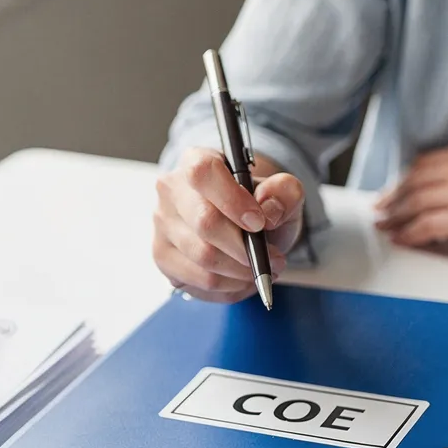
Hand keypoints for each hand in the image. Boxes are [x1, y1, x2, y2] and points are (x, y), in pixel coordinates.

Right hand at [153, 148, 305, 301]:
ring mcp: (163, 225)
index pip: (203, 173)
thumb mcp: (282, 193)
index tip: (259, 223)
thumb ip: (284, 192)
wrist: (242, 228)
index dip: (232, 200)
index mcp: (196, 160)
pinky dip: (231, 287)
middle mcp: (171, 190)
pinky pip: (200, 281)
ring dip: (242, 271)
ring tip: (263, 270)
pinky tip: (244, 279)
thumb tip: (269, 210)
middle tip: (274, 258)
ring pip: (203, 257)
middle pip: (204, 223)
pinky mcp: (163, 257)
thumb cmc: (257, 206)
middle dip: (245, 248)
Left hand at [373, 140, 447, 266]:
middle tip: (379, 209)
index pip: (425, 163)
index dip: (404, 179)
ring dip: (394, 216)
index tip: (394, 190)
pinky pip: (423, 226)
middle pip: (413, 180)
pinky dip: (408, 233)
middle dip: (392, 197)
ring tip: (384, 226)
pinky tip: (401, 238)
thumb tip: (444, 197)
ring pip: (414, 202)